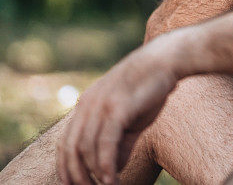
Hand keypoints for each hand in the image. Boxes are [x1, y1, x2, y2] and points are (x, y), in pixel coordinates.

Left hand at [56, 38, 177, 184]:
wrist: (166, 60)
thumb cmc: (150, 89)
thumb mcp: (132, 119)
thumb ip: (121, 143)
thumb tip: (113, 169)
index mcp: (86, 105)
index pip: (66, 142)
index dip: (66, 168)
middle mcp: (87, 104)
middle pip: (71, 149)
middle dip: (77, 176)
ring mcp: (101, 105)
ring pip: (87, 148)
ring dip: (95, 174)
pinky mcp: (117, 107)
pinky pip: (105, 143)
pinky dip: (106, 165)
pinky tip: (112, 179)